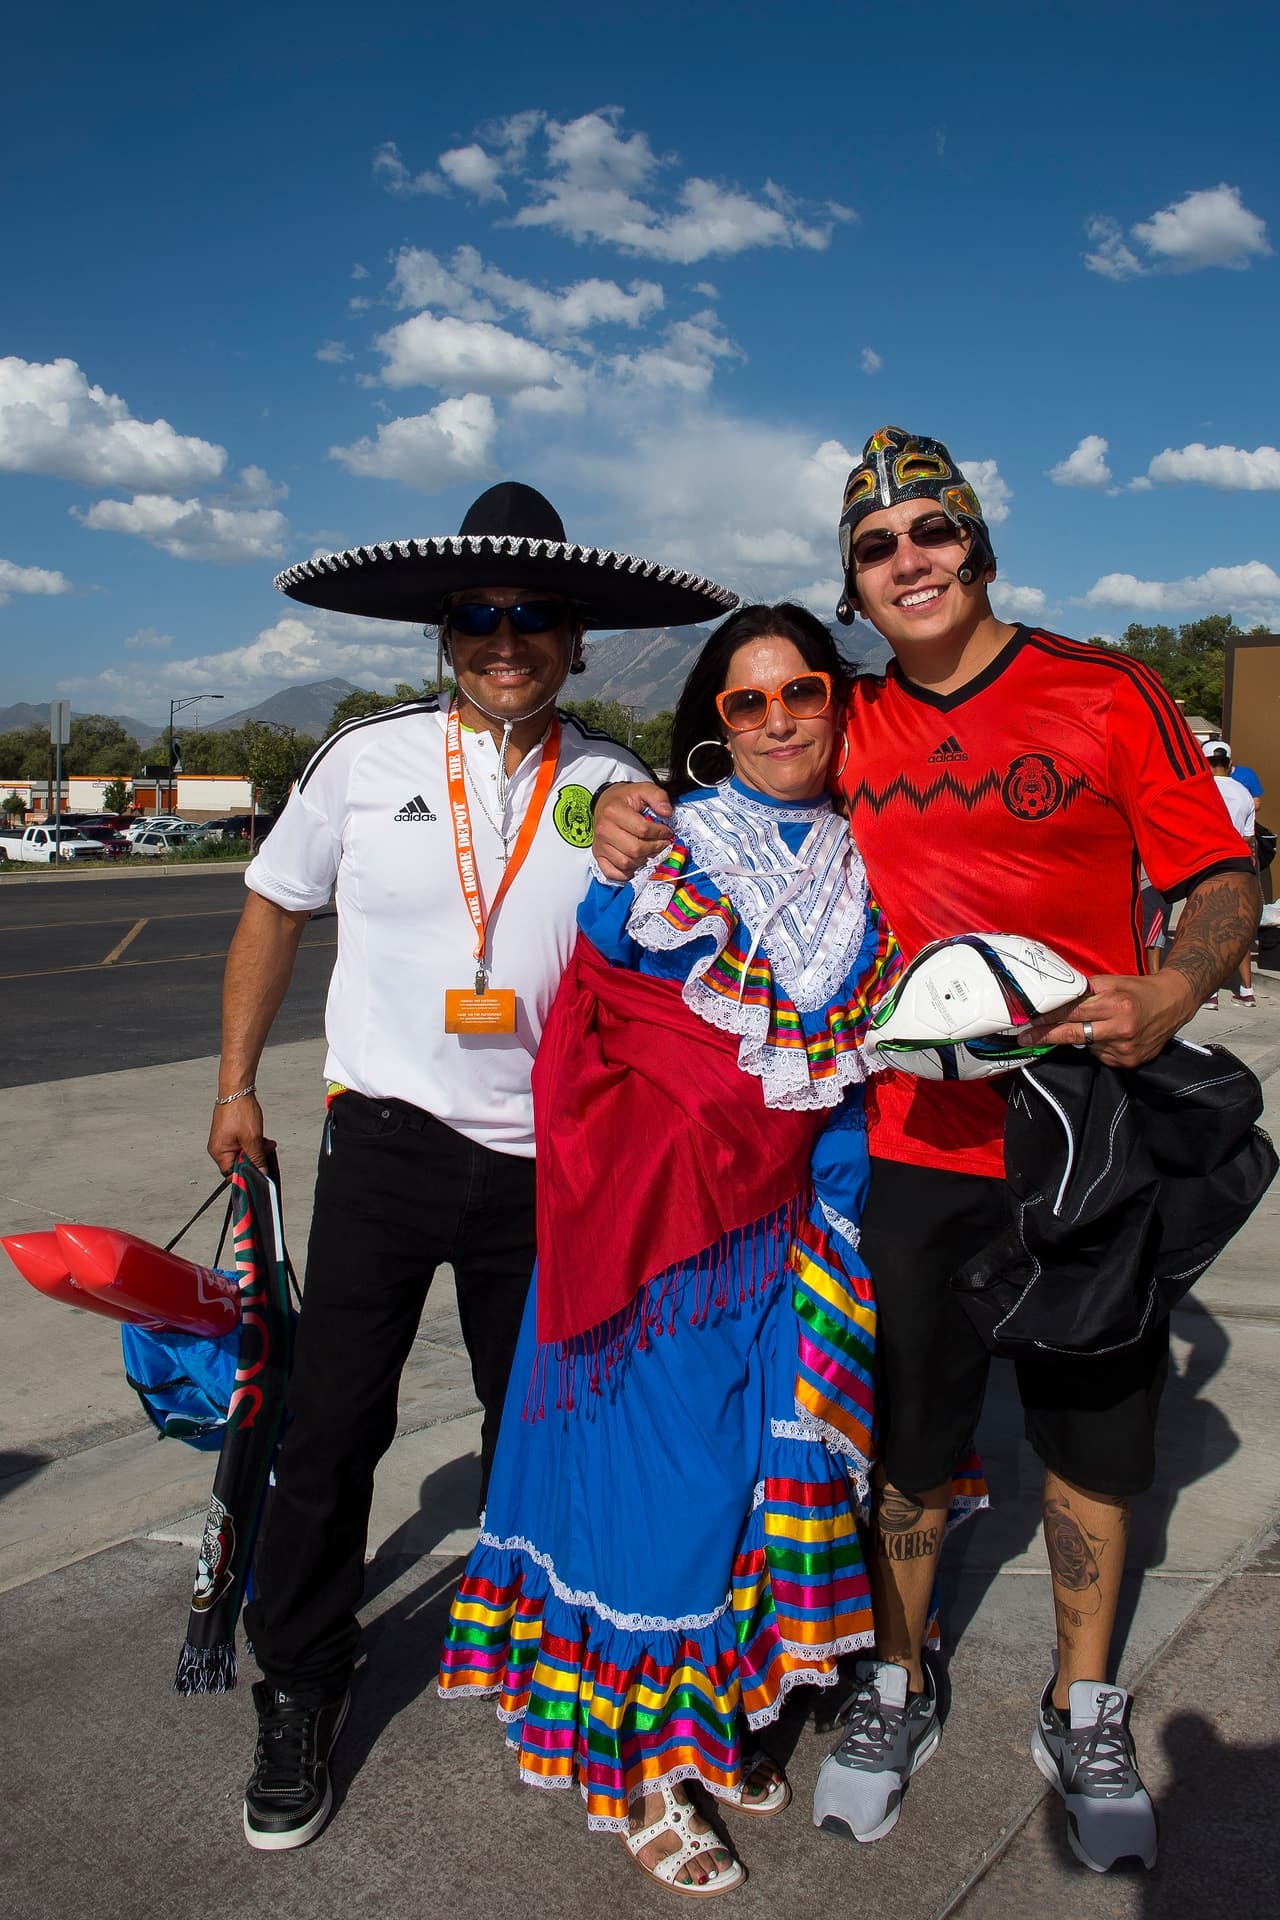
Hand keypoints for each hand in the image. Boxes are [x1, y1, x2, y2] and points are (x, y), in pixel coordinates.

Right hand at [207, 1094, 274, 1172]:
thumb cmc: (239, 1111)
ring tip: (267, 1143)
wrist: (237, 1089)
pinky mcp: (230, 1134)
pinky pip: (243, 1144)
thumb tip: (261, 1173)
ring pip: (243, 1153)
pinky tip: (262, 1138)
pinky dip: (253, 1143)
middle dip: (255, 1159)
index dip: (246, 1176)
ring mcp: (224, 1141)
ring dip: (257, 1150)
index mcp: (219, 1153)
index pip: (232, 1175)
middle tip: (267, 1151)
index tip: (260, 1173)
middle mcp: (219, 1148)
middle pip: (239, 1164)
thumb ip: (256, 1159)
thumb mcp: (252, 1139)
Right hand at [592, 781, 672, 881]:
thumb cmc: (624, 799)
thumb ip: (657, 796)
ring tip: (651, 852)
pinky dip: (627, 873)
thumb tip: (667, 812)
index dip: (660, 833)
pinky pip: (613, 872)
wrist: (605, 803)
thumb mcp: (643, 789)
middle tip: (663, 844)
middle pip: (635, 849)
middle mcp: (604, 830)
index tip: (667, 832)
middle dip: (654, 848)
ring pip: (626, 863)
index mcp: (613, 812)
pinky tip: (636, 863)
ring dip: (643, 860)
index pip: (642, 830)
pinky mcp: (598, 856)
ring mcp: (600, 845)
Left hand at [1022, 970, 1198, 1069]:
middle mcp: (1122, 1029)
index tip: (1029, 1021)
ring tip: (1098, 1025)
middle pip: (1074, 1035)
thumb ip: (1085, 991)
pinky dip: (1098, 1046)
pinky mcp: (1129, 1062)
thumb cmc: (1138, 990)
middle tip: (1025, 1038)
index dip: (1049, 1017)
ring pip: (1087, 1046)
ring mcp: (1126, 1049)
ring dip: (1082, 1037)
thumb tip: (1055, 999)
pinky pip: (1101, 1055)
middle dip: (1047, 1036)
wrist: (1174, 1003)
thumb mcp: (1112, 982)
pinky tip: (1110, 1035)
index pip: (1073, 1013)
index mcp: (1117, 1005)